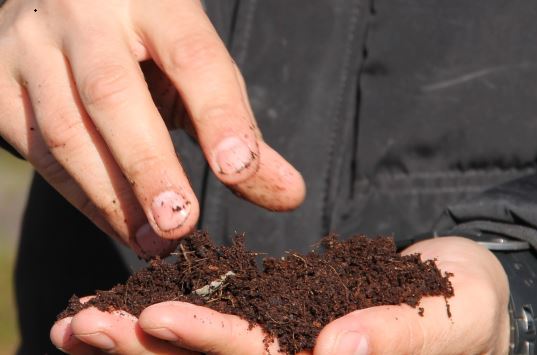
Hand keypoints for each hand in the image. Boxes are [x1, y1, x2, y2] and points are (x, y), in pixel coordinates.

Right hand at [0, 0, 304, 257]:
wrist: (61, 0)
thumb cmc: (146, 42)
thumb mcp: (195, 67)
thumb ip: (237, 127)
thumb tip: (289, 196)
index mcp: (155, 0)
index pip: (194, 58)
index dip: (219, 117)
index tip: (239, 172)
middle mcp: (86, 13)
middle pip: (115, 96)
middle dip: (149, 168)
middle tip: (180, 227)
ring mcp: (31, 44)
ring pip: (66, 131)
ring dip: (112, 198)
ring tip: (154, 243)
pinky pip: (36, 151)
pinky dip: (81, 197)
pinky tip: (119, 225)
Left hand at [50, 237, 509, 353]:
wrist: (456, 287)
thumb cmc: (467, 304)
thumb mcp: (454, 314)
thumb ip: (406, 336)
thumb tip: (340, 353)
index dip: (209, 345)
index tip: (153, 320)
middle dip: (146, 348)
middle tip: (84, 327)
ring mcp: (278, 345)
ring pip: (199, 348)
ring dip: (138, 337)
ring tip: (79, 324)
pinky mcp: (271, 318)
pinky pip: (213, 316)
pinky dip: (164, 313)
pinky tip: (124, 301)